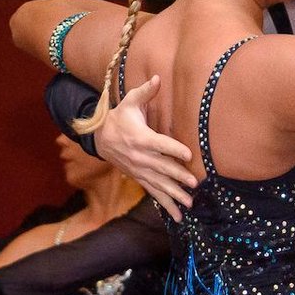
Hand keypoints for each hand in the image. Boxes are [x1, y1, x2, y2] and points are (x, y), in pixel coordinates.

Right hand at [97, 76, 195, 220]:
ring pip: (160, 185)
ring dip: (175, 196)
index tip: (188, 154)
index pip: (160, 144)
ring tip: (190, 204)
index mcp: (141, 138)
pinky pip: (154, 194)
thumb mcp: (130, 103)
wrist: (99, 138)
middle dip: (178, 176)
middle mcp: (141, 157)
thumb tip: (157, 77)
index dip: (174, 149)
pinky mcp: (141, 179)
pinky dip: (167, 206)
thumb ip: (144, 92)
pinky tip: (179, 217)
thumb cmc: (120, 118)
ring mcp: (140, 171)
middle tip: (194, 184)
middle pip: (162, 168)